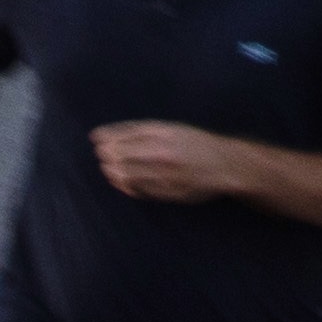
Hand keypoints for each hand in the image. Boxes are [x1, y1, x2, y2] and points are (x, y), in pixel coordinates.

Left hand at [91, 121, 250, 200]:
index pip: (121, 139)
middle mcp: (164, 155)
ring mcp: (167, 175)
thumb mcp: (169, 128)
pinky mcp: (170, 193)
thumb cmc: (194, 143)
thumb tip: (97, 135)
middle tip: (104, 156)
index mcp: (163, 136)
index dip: (105, 140)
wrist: (225, 164)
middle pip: (121, 157)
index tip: (97, 142)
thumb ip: (136, 130)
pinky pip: (140, 192)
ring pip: (127, 176)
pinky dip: (127, 187)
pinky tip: (124, 183)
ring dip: (113, 173)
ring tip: (111, 170)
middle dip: (106, 156)